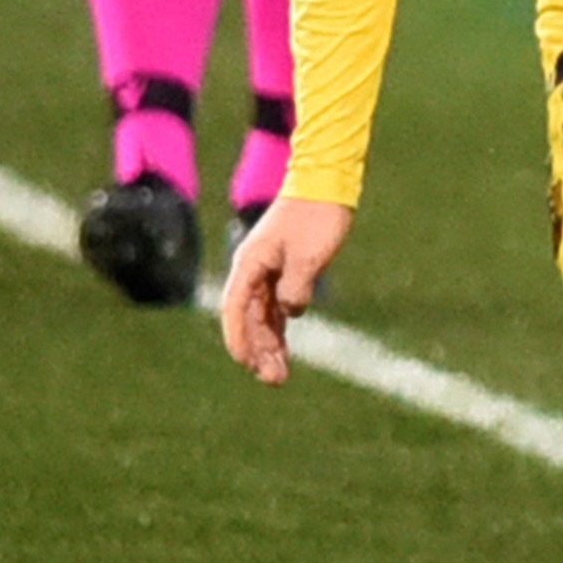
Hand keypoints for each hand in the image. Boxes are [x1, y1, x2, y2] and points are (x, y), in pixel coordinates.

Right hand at [220, 198, 352, 383]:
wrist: (327, 182)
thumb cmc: (317, 216)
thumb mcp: (309, 256)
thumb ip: (296, 287)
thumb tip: (290, 313)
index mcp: (251, 264)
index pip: (235, 309)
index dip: (240, 339)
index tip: (247, 364)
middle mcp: (253, 269)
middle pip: (247, 318)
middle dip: (258, 351)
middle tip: (274, 380)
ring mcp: (267, 270)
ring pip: (261, 316)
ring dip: (268, 344)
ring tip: (278, 375)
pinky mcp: (284, 269)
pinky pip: (274, 306)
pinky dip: (278, 328)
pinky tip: (283, 349)